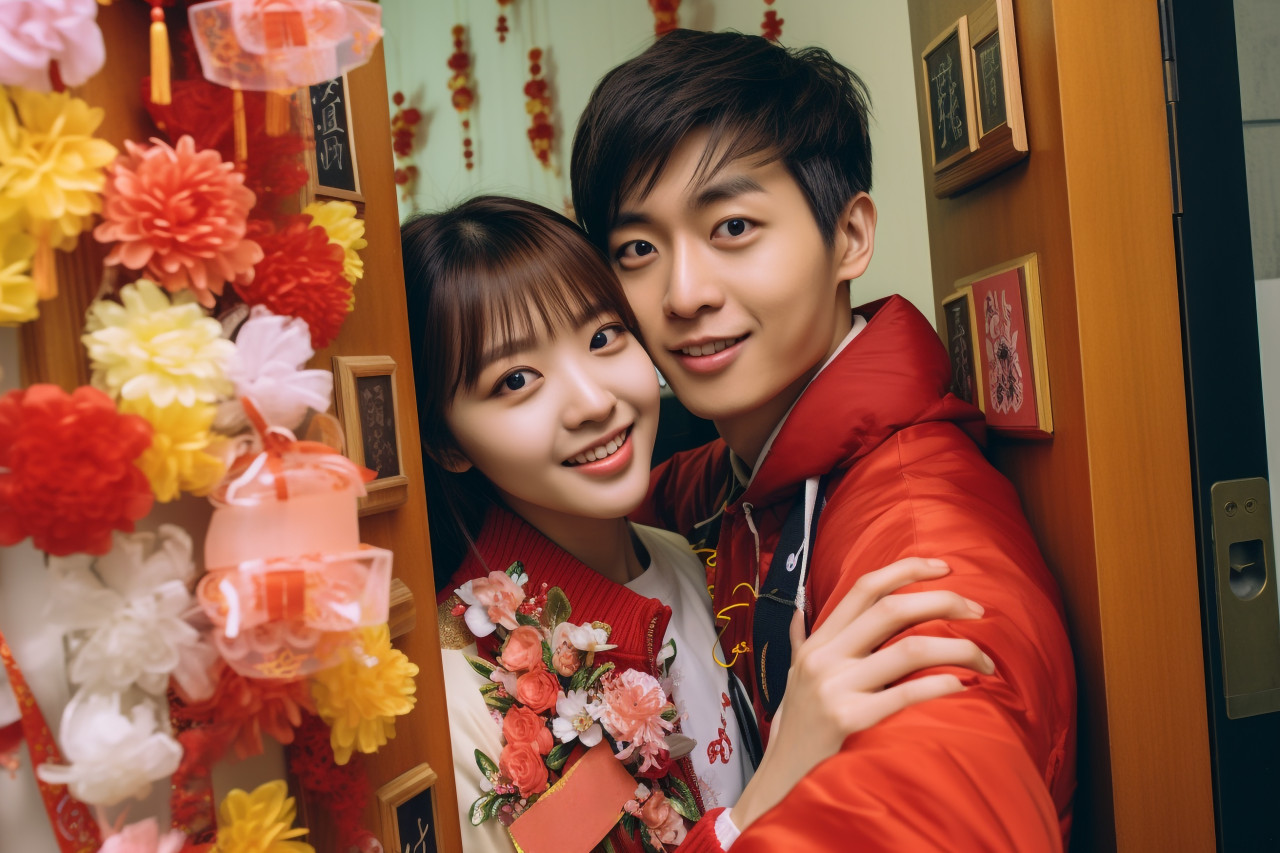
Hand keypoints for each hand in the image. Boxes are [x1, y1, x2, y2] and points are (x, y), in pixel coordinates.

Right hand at [730, 557, 993, 830]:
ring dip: (958, 648)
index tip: (944, 567)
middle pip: (892, 610)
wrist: (782, 781)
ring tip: (985, 658)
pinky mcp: (850, 722)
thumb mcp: (792, 677)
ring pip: (909, 649)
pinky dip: (942, 685)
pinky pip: (907, 695)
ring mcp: (835, 689)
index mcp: (817, 643)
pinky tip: (963, 686)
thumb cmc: (797, 728)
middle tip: (979, 609)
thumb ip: (800, 641)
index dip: (907, 570)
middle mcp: (824, 659)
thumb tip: (799, 608)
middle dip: (944, 601)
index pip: (864, 588)